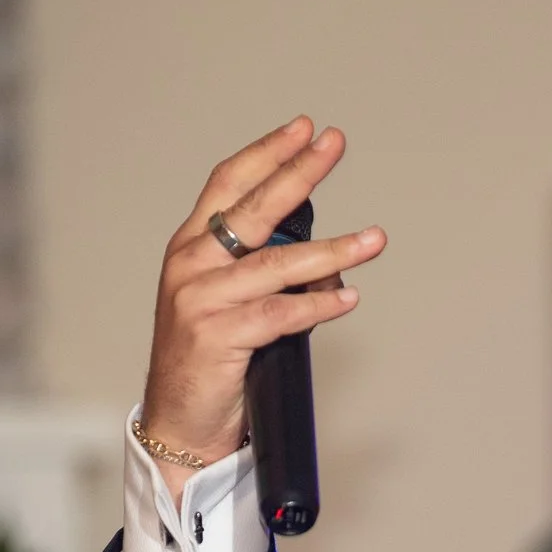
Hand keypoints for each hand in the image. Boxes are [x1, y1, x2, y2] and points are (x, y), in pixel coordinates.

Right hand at [141, 117, 386, 490]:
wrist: (177, 421)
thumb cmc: (206, 359)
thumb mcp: (221, 298)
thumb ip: (255, 268)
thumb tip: (323, 253)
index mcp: (190, 247)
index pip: (229, 184)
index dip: (268, 153)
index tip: (304, 130)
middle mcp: (191, 265)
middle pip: (254, 208)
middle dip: (299, 173)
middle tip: (334, 146)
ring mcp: (201, 300)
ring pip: (277, 266)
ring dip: (333, 251)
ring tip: (374, 240)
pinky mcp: (217, 337)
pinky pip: (280, 316)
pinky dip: (318, 307)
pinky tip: (347, 298)